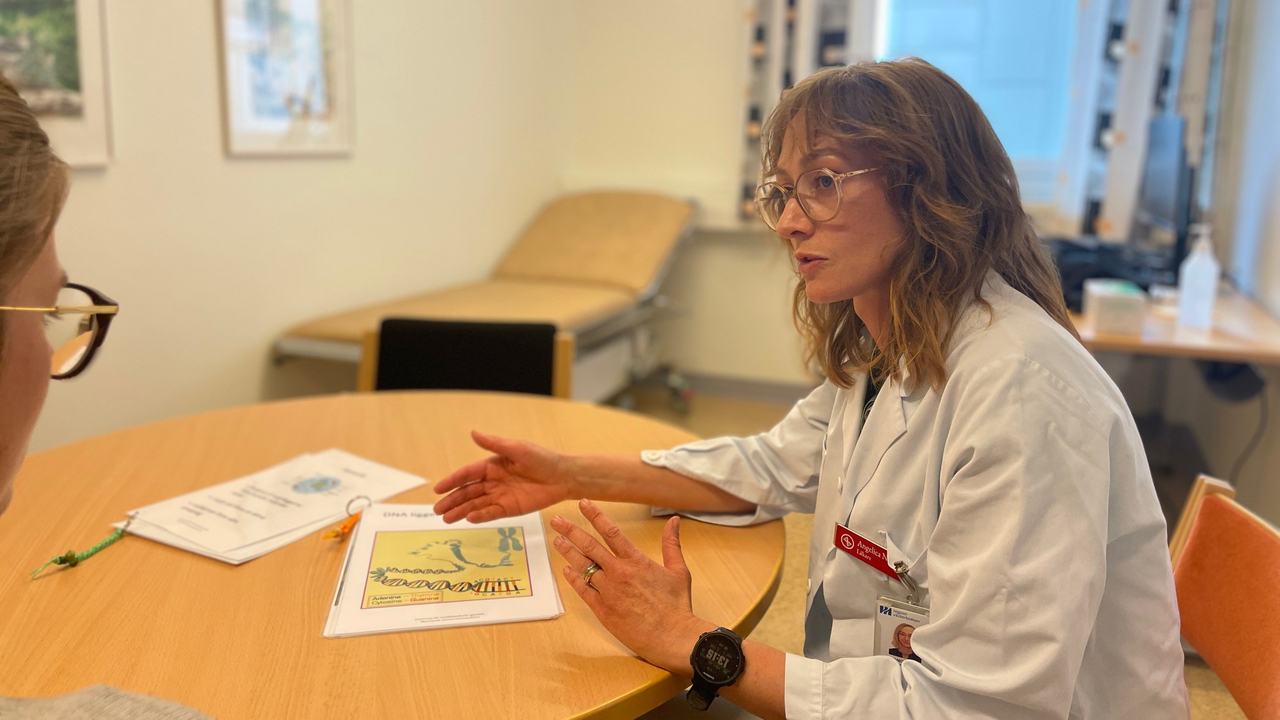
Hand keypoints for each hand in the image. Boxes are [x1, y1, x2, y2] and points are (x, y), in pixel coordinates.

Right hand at [433, 431, 573, 522]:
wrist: (564, 477)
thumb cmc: (542, 459)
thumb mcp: (518, 449)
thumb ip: (495, 444)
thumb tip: (473, 432)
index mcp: (492, 465)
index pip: (467, 474)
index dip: (452, 481)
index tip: (437, 489)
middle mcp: (493, 481)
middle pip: (468, 492)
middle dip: (452, 501)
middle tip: (437, 510)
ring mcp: (500, 496)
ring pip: (476, 505)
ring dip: (461, 511)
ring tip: (447, 519)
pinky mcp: (510, 508)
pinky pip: (491, 513)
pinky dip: (480, 516)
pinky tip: (469, 519)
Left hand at [551, 499, 713, 675]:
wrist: (672, 636)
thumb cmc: (676, 605)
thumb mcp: (678, 570)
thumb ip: (672, 543)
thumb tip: (674, 520)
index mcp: (636, 560)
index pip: (610, 531)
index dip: (594, 515)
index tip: (582, 503)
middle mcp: (619, 572)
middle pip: (590, 546)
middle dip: (571, 530)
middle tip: (557, 520)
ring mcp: (608, 591)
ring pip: (583, 567)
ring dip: (568, 552)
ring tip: (557, 541)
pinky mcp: (603, 610)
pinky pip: (583, 591)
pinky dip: (574, 579)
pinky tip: (566, 571)